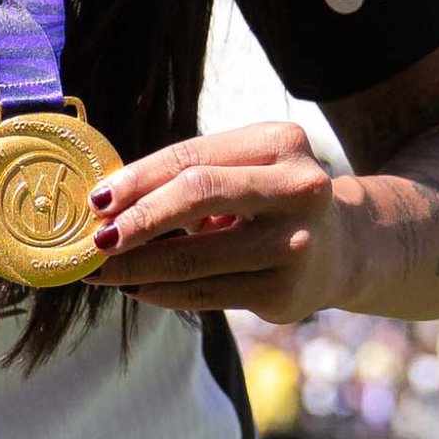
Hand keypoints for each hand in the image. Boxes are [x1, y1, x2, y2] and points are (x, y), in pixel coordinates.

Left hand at [86, 122, 368, 323]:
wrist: (343, 246)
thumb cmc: (270, 199)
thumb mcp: (245, 169)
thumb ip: (189, 176)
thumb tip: (106, 204)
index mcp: (281, 144)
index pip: (193, 158)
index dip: (138, 179)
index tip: (96, 200)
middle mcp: (297, 189)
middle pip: (196, 196)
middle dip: (136, 220)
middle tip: (95, 239)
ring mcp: (294, 244)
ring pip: (193, 257)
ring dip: (135, 267)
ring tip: (101, 270)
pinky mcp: (283, 293)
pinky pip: (204, 294)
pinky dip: (161, 292)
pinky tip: (137, 287)